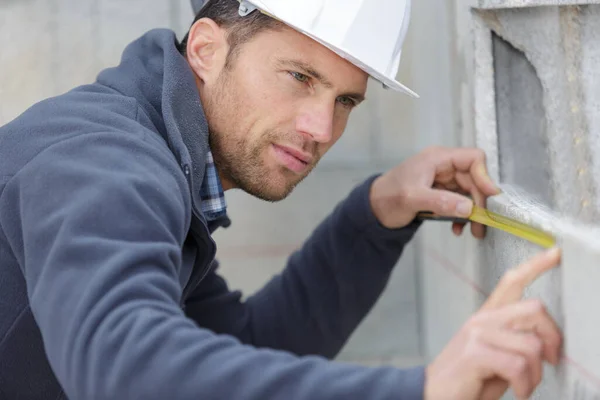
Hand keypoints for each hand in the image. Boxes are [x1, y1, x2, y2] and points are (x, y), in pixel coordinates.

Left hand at [369, 146, 499, 237]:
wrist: (373, 209)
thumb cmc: (387, 197)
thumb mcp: (412, 199)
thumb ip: (440, 202)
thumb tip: (469, 208)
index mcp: (437, 158)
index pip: (473, 158)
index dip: (484, 177)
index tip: (490, 198)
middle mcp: (442, 166)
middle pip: (474, 178)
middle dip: (480, 201)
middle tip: (481, 225)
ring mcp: (442, 179)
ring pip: (469, 192)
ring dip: (472, 212)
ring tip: (473, 232)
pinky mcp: (440, 193)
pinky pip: (459, 202)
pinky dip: (461, 215)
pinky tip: (457, 228)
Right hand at [424, 248, 562, 399]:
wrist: (435, 395)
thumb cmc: (467, 379)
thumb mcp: (495, 355)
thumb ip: (516, 340)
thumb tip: (546, 341)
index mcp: (487, 317)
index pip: (511, 282)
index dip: (535, 265)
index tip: (555, 253)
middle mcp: (481, 320)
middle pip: (534, 308)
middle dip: (552, 339)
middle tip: (550, 361)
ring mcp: (476, 333)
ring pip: (531, 345)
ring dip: (535, 374)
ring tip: (524, 384)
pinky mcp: (474, 352)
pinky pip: (518, 366)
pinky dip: (524, 385)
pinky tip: (516, 390)